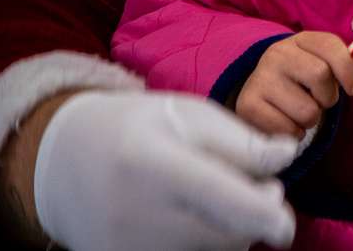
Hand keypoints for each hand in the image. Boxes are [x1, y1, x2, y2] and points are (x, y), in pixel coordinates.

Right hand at [31, 89, 298, 250]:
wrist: (64, 164)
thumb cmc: (138, 129)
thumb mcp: (189, 115)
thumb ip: (240, 141)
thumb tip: (288, 156)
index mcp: (155, 163)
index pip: (220, 196)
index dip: (262, 215)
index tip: (285, 227)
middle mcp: (137, 215)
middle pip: (229, 235)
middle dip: (254, 213)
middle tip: (239, 181)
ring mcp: (127, 250)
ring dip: (229, 230)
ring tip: (202, 197)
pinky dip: (203, 243)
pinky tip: (185, 220)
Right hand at [235, 31, 352, 137]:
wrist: (262, 93)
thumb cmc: (303, 78)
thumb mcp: (324, 63)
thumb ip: (347, 62)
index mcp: (301, 40)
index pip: (330, 45)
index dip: (348, 69)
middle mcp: (277, 54)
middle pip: (320, 75)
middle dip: (328, 96)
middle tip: (321, 100)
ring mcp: (260, 78)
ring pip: (307, 110)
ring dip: (312, 119)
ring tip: (302, 112)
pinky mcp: (248, 105)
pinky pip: (287, 129)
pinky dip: (295, 133)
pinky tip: (288, 123)